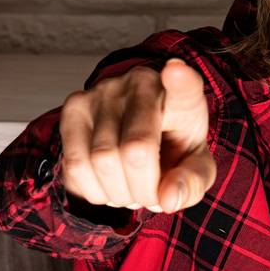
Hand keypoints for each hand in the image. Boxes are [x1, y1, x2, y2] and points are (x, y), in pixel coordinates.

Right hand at [58, 58, 215, 211]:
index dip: (180, 80)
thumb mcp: (195, 167)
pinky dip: (93, 191)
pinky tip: (108, 184)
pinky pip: (74, 165)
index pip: (183, 86)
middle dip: (143, 191)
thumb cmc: (173, 148)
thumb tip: (168, 200)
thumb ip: (192, 183)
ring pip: (101, 161)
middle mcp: (141, 84)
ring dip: (117, 194)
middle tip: (150, 196)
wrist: (141, 134)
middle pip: (135, 152)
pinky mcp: (74, 107)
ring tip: (130, 191)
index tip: (177, 70)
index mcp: (182, 96)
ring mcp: (103, 92)